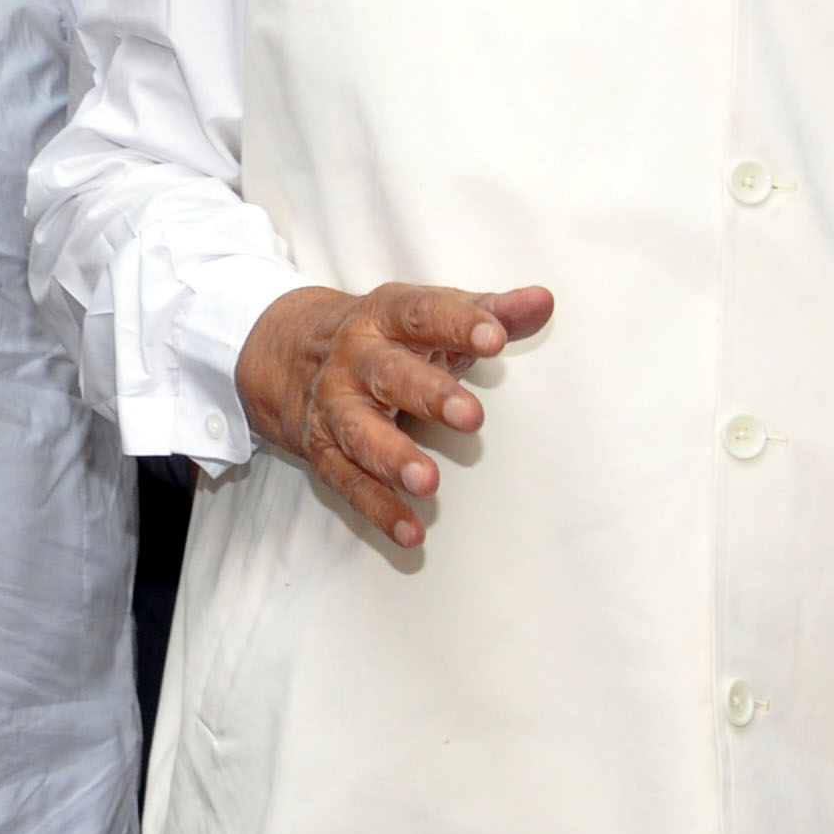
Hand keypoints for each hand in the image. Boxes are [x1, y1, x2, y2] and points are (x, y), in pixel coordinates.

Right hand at [233, 279, 553, 545]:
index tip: (496, 336)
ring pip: (360, 432)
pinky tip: (411, 532)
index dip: (458, 323)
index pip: (420, 313)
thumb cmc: (387, 339)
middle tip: (470, 416)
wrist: (290, 354)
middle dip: (427, 394)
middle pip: (388, 372)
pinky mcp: (324, 451)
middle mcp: (354, 359)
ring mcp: (334, 406)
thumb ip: (489, 312)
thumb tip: (543, 301)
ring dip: (392, 457)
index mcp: (384, 317)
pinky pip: (350, 482)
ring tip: (428, 480)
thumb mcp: (430, 315)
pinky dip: (379, 509)